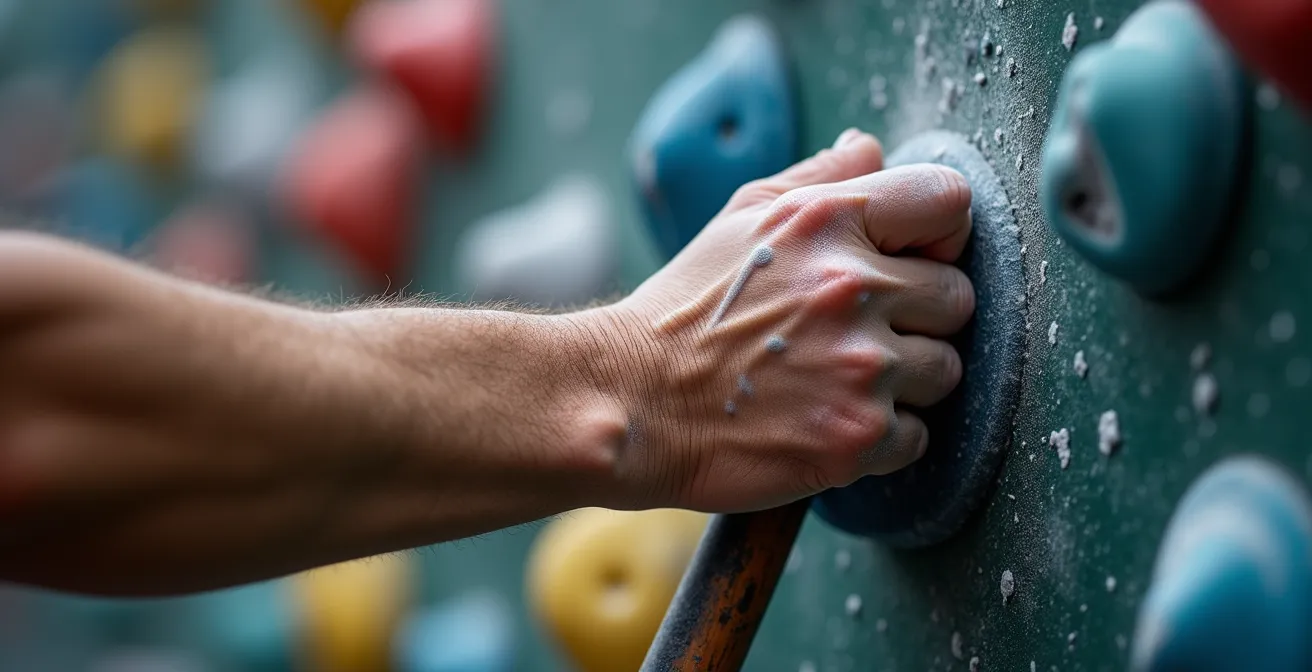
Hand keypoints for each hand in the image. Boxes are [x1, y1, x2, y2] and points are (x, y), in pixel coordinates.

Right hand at [599, 128, 975, 511]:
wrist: (632, 402)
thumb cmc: (685, 312)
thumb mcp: (740, 217)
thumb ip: (821, 177)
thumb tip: (873, 150)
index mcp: (828, 222)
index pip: (949, 202)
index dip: (938, 234)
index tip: (909, 260)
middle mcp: (852, 289)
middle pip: (956, 297)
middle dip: (917, 317)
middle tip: (854, 333)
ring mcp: (859, 367)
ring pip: (943, 369)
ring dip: (902, 381)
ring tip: (835, 380)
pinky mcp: (856, 436)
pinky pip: (918, 435)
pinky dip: (881, 437)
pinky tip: (827, 420)